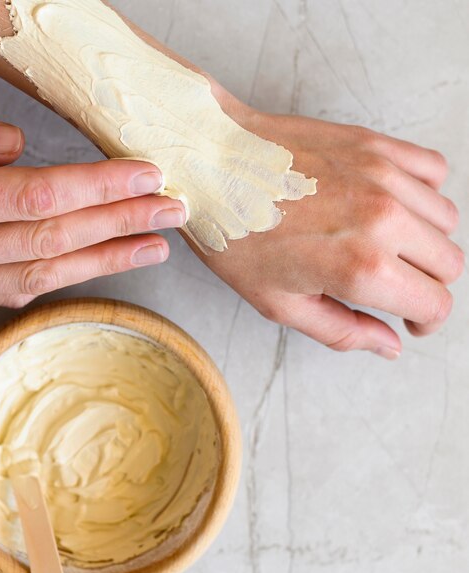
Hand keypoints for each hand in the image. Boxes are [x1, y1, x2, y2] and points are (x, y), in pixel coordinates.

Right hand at [0, 104, 183, 306]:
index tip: (145, 176)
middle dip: (122, 224)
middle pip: (55, 238)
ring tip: (154, 247)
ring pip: (46, 273)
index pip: (39, 196)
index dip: (100, 188)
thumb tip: (17, 144)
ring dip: (107, 261)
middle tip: (173, 212)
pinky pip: (18, 291)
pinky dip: (65, 278)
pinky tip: (99, 267)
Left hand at [194, 89, 463, 357]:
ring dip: (425, 241)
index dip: (427, 320)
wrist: (210, 166)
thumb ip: (343, 330)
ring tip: (385, 246)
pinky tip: (390, 205)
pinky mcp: (375, 144)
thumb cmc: (234, 234)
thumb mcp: (279, 303)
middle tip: (394, 288)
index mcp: (359, 266)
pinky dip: (423, 192)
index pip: (435, 302)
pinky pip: (433, 170)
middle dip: (426, 285)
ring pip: (445, 219)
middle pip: (449, 262)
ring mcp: (382, 176)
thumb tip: (390, 345)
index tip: (413, 321)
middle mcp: (383, 219)